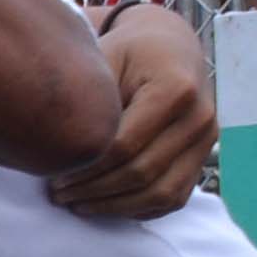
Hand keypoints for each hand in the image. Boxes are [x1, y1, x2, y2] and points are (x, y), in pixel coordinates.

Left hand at [50, 3, 218, 219]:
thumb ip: (88, 100)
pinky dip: (137, 208)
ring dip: (114, 206)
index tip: (53, 177)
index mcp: (175, 88)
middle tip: (58, 195)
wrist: (170, 48)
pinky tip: (104, 205)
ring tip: (76, 204)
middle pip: (142, 173)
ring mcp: (206, 142)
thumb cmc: (129, 53)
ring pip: (161, 194)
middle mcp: (199, 118)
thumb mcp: (106, 59)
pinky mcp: (202, 158)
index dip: (86, 168)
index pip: (125, 145)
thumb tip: (50, 145)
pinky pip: (173, 198)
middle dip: (95, 191)